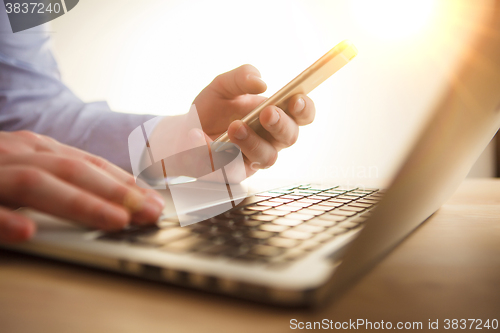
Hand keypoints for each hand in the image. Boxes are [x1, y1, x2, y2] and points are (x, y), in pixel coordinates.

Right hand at [0, 131, 164, 242]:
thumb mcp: (25, 166)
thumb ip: (60, 179)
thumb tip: (109, 200)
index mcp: (37, 150)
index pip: (91, 165)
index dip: (126, 184)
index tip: (156, 203)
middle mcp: (18, 153)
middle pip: (74, 170)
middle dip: (118, 192)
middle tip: (152, 214)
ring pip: (37, 182)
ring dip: (81, 203)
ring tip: (117, 221)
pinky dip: (4, 219)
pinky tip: (27, 232)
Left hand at [193, 64, 315, 176]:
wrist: (185, 130)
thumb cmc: (212, 109)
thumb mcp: (223, 85)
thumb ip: (241, 77)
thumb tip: (260, 83)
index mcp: (275, 115)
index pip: (302, 115)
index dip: (304, 109)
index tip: (296, 100)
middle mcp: (270, 139)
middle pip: (290, 137)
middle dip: (280, 125)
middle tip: (266, 113)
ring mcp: (255, 157)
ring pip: (267, 157)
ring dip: (253, 142)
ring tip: (234, 127)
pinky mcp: (235, 173)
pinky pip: (232, 168)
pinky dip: (216, 153)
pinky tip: (200, 137)